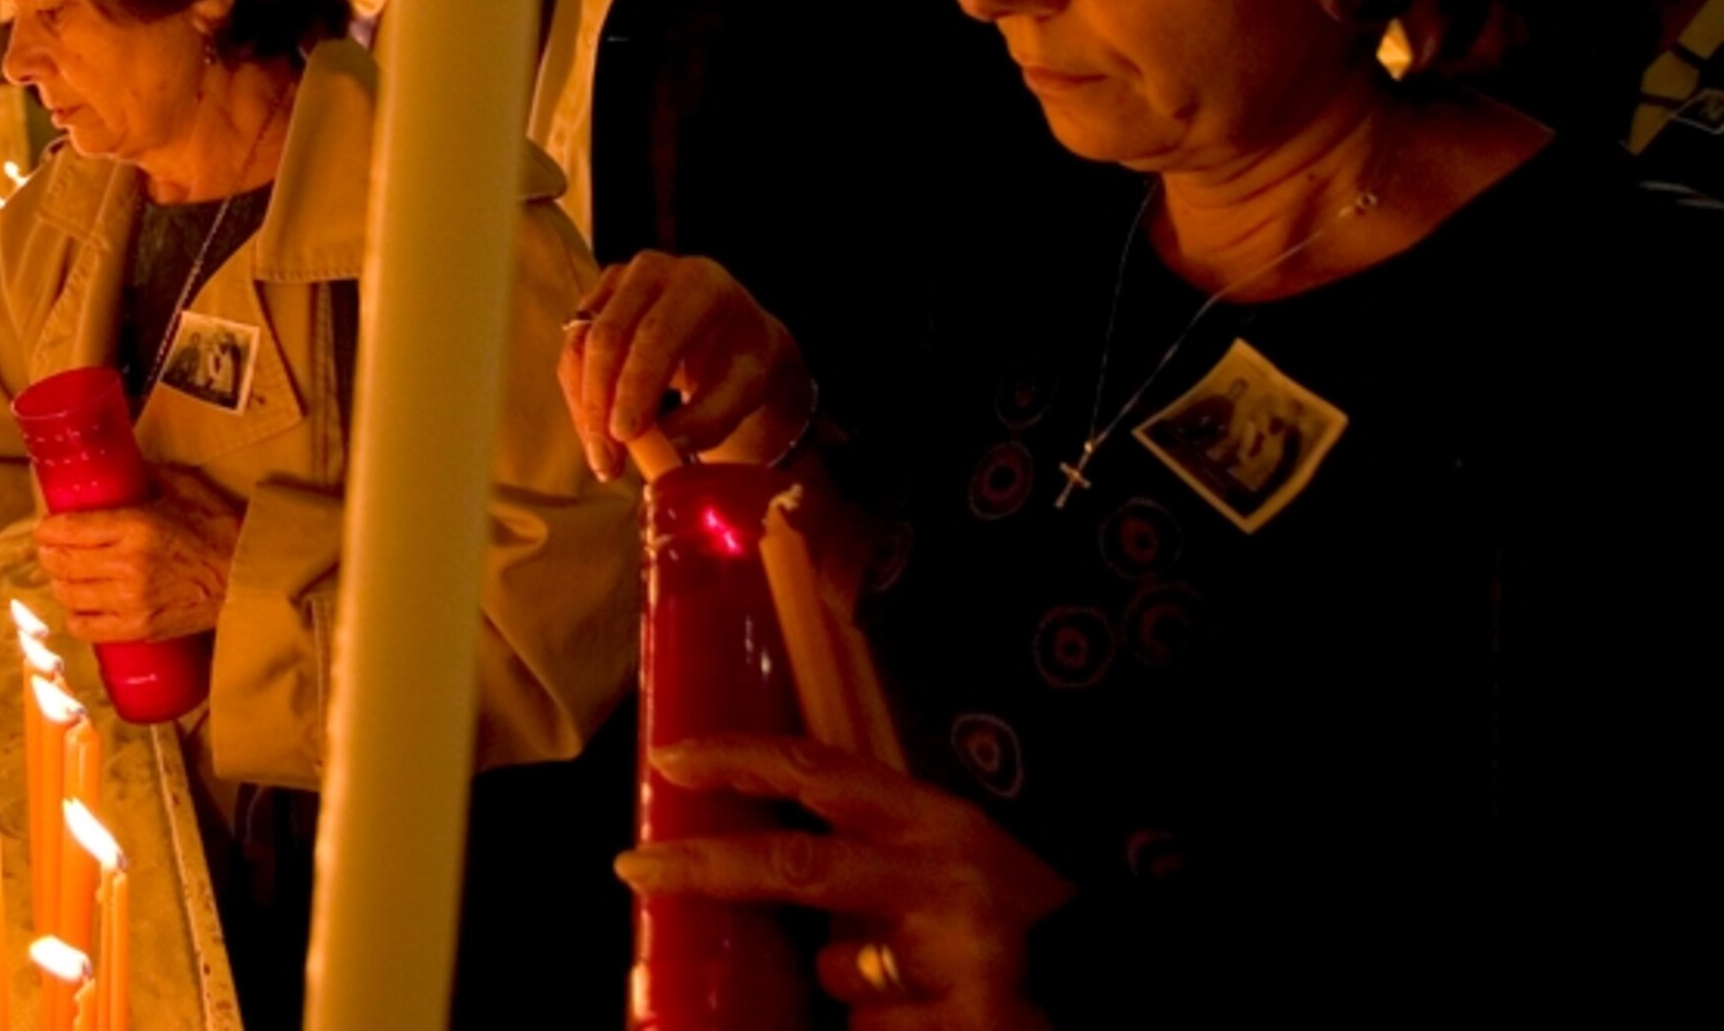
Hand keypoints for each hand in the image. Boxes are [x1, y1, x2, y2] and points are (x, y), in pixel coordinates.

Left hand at [34, 465, 241, 642]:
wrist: (247, 579)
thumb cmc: (220, 533)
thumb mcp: (186, 490)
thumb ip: (152, 475)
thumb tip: (128, 464)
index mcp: (135, 527)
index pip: (69, 530)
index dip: (47, 529)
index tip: (43, 527)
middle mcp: (126, 565)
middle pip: (62, 563)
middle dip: (48, 555)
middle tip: (49, 549)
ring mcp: (130, 601)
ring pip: (69, 596)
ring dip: (59, 584)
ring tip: (63, 576)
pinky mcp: (139, 628)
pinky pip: (88, 629)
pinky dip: (75, 618)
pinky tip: (80, 608)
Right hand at [559, 250, 807, 480]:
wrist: (730, 336)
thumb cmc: (741, 362)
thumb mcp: (744, 391)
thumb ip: (707, 420)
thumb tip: (661, 452)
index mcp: (700, 282)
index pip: (658, 333)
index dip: (636, 385)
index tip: (625, 435)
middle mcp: (652, 271)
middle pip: (609, 336)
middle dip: (601, 403)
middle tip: (607, 461)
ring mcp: (616, 283)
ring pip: (581, 346)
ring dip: (585, 408)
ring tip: (603, 460)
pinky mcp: (594, 303)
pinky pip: (573, 355)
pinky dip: (580, 400)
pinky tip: (595, 437)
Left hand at [619, 735, 1071, 1029]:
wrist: (1125, 981)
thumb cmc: (1030, 917)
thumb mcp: (956, 858)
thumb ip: (877, 850)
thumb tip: (769, 862)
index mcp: (938, 821)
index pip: (821, 770)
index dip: (741, 757)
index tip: (671, 758)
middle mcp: (944, 879)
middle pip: (793, 870)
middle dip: (704, 867)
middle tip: (635, 869)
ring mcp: (955, 958)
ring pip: (839, 973)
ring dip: (853, 987)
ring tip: (919, 988)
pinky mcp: (966, 1023)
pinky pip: (875, 1030)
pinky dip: (889, 1028)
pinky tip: (937, 1020)